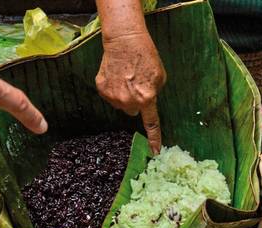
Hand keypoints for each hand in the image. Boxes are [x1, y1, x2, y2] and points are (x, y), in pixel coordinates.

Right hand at [95, 32, 165, 153]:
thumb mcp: (160, 78)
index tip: (155, 151)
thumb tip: (148, 103)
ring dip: (124, 96)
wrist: (124, 41)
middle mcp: (128, 101)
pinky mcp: (101, 89)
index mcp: (146, 98)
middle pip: (133, 111)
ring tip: (127, 78)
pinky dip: (114, 89)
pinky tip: (117, 76)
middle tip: (137, 86)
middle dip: (136, 102)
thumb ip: (154, 95)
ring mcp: (113, 96)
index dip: (154, 139)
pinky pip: (110, 97)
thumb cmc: (146, 57)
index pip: (151, 124)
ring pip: (121, 105)